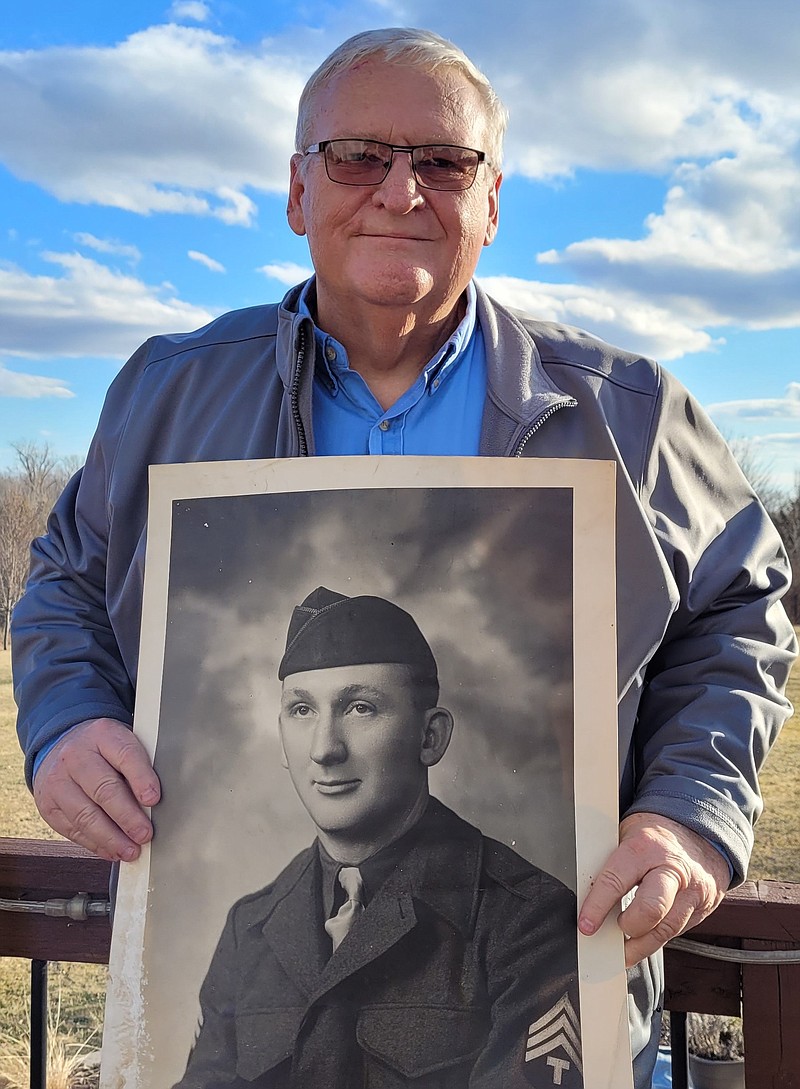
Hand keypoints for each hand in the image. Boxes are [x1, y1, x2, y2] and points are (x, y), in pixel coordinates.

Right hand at [33, 718, 160, 861]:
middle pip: (103, 789)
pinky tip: (112, 850)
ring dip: (111, 838)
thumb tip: (156, 802)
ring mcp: (57, 780)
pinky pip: (72, 829)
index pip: (125, 755)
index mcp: (103, 734)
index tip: (154, 799)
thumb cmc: (103, 749)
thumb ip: (139, 765)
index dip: (141, 778)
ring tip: (131, 850)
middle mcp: (76, 755)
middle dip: (127, 817)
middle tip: (145, 834)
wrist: (63, 745)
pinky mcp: (48, 804)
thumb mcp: (122, 743)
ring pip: (85, 815)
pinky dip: (95, 843)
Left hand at [578, 812, 730, 966]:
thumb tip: (582, 891)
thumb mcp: (627, 836)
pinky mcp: (703, 908)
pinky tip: (644, 941)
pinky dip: (657, 939)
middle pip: (651, 910)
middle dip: (628, 927)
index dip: (597, 907)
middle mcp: (672, 869)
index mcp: (645, 848)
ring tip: (623, 950)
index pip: (616, 881)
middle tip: (612, 931)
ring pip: (666, 930)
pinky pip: (677, 932)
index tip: (586, 925)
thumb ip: (610, 863)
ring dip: (640, 945)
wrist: (699, 833)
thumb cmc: (655, 836)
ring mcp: (692, 890)